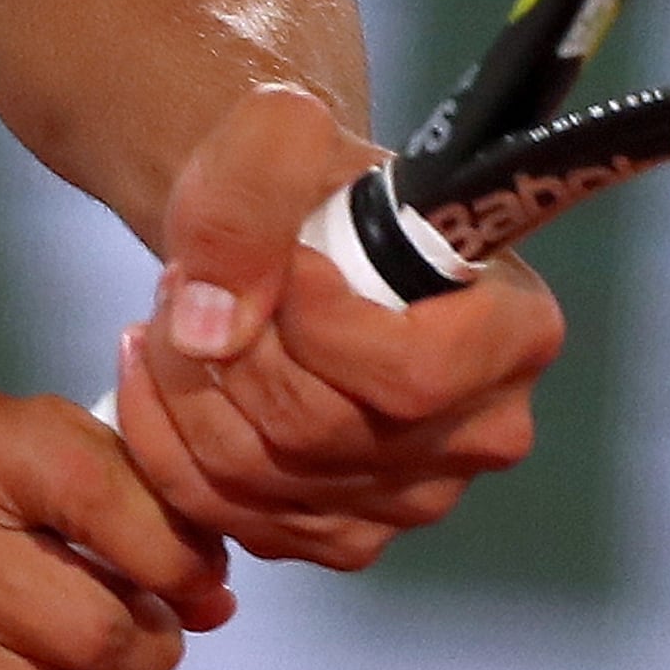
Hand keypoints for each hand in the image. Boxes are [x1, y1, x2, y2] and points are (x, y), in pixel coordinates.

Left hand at [111, 81, 566, 569]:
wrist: (288, 243)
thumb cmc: (310, 185)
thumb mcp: (279, 134)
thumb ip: (256, 185)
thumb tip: (212, 325)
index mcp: (514, 334)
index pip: (411, 373)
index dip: (316, 327)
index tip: (277, 261)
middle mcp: (481, 434)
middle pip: (318, 430)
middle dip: (225, 349)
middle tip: (185, 278)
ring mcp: (413, 500)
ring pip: (260, 477)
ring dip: (182, 391)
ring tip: (168, 316)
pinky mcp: (342, 536)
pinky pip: (229, 515)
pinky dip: (164, 445)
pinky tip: (154, 375)